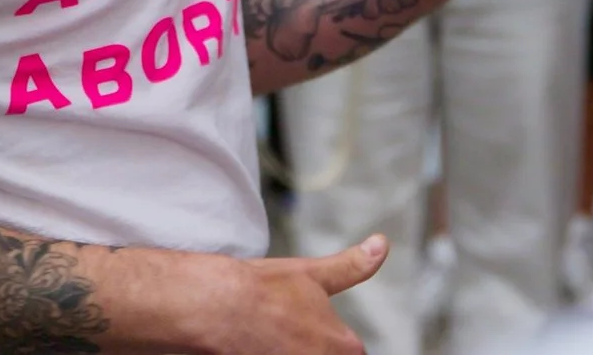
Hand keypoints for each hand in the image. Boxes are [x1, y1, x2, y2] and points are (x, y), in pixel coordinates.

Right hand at [206, 236, 387, 354]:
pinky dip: (269, 353)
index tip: (307, 327)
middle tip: (282, 330)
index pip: (352, 352)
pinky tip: (255, 344)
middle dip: (308, 345)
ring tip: (266, 338)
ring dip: (286, 349)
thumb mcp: (313, 273)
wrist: (212, 306)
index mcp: (342, 346)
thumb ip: (352, 266)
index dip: (329, 337)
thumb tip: (380, 247)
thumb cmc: (260, 290)